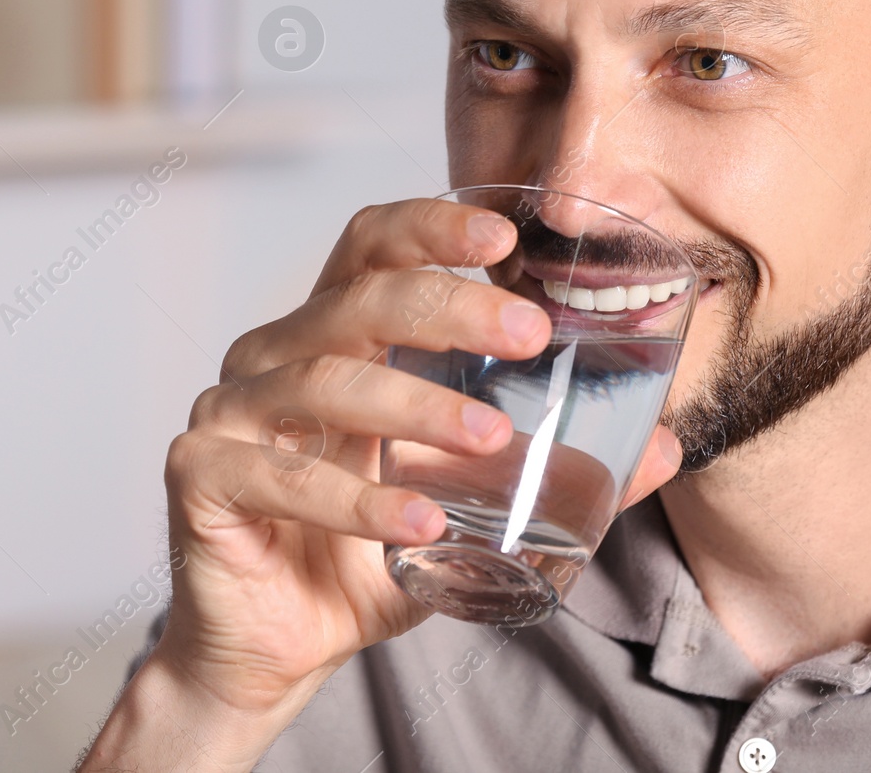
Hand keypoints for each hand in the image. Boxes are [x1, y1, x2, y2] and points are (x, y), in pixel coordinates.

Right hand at [79, 199, 682, 769]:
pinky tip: (419, 522)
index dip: (432, 226)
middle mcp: (276, 354)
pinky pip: (282, 477)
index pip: (372, 246)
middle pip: (358, 300)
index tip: (505, 238)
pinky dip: (358, 501)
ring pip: (324, 381)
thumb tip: (668, 447)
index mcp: (335, 335)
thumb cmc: (369, 551)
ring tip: (494, 440)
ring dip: (418, 407)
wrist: (280, 644)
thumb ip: (557, 469)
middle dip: (449, 308)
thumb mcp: (471, 503)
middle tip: (529, 336)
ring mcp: (231, 411)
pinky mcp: (202, 476)